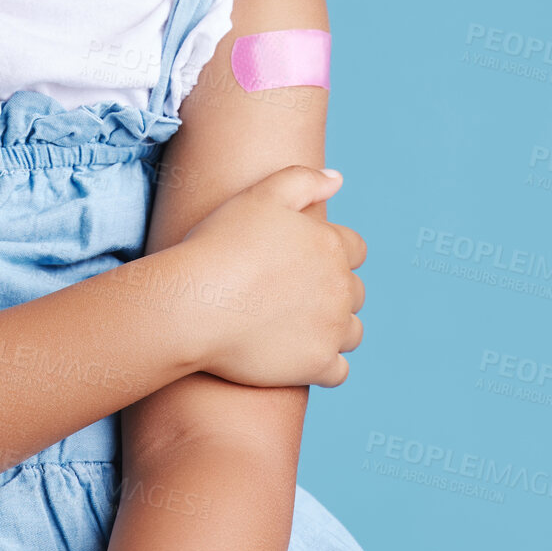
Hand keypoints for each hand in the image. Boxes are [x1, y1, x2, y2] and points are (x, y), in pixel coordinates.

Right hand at [168, 165, 365, 387]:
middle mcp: (340, 287)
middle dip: (331, 290)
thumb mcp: (260, 194)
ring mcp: (332, 329)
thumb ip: (303, 180)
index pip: (355, 249)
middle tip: (290, 292)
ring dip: (332, 327)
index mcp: (331, 244)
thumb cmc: (221, 243)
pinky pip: (338, 371)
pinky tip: (296, 354)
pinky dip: (322, 365)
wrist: (196, 302)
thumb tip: (339, 180)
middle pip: (354, 291)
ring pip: (351, 331)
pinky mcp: (317, 365)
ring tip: (294, 324)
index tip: (299, 259)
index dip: (329, 252)